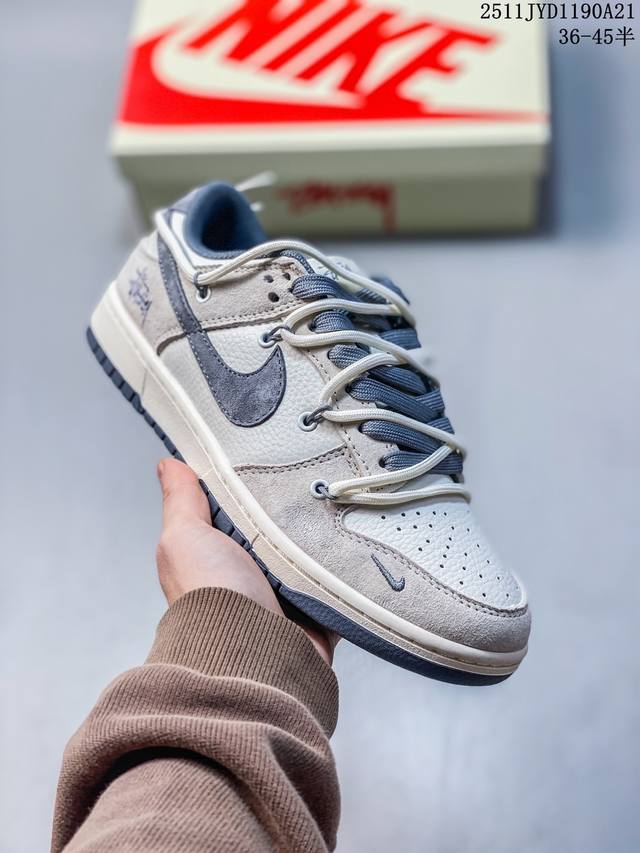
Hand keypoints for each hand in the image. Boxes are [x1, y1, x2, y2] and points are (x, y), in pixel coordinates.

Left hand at [156, 458, 335, 664]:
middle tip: (313, 472)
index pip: (236, 506)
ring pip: (311, 546)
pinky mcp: (318, 607)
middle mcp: (251, 571)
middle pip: (278, 523)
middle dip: (293, 504)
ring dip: (322, 531)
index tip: (269, 451)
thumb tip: (169, 465)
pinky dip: (347, 561)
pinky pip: (340, 575)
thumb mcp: (185, 538)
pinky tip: (356, 535)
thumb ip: (181, 502)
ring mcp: (286, 590)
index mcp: (218, 552)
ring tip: (340, 497)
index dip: (248, 480)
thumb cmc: (211, 601)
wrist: (254, 657)